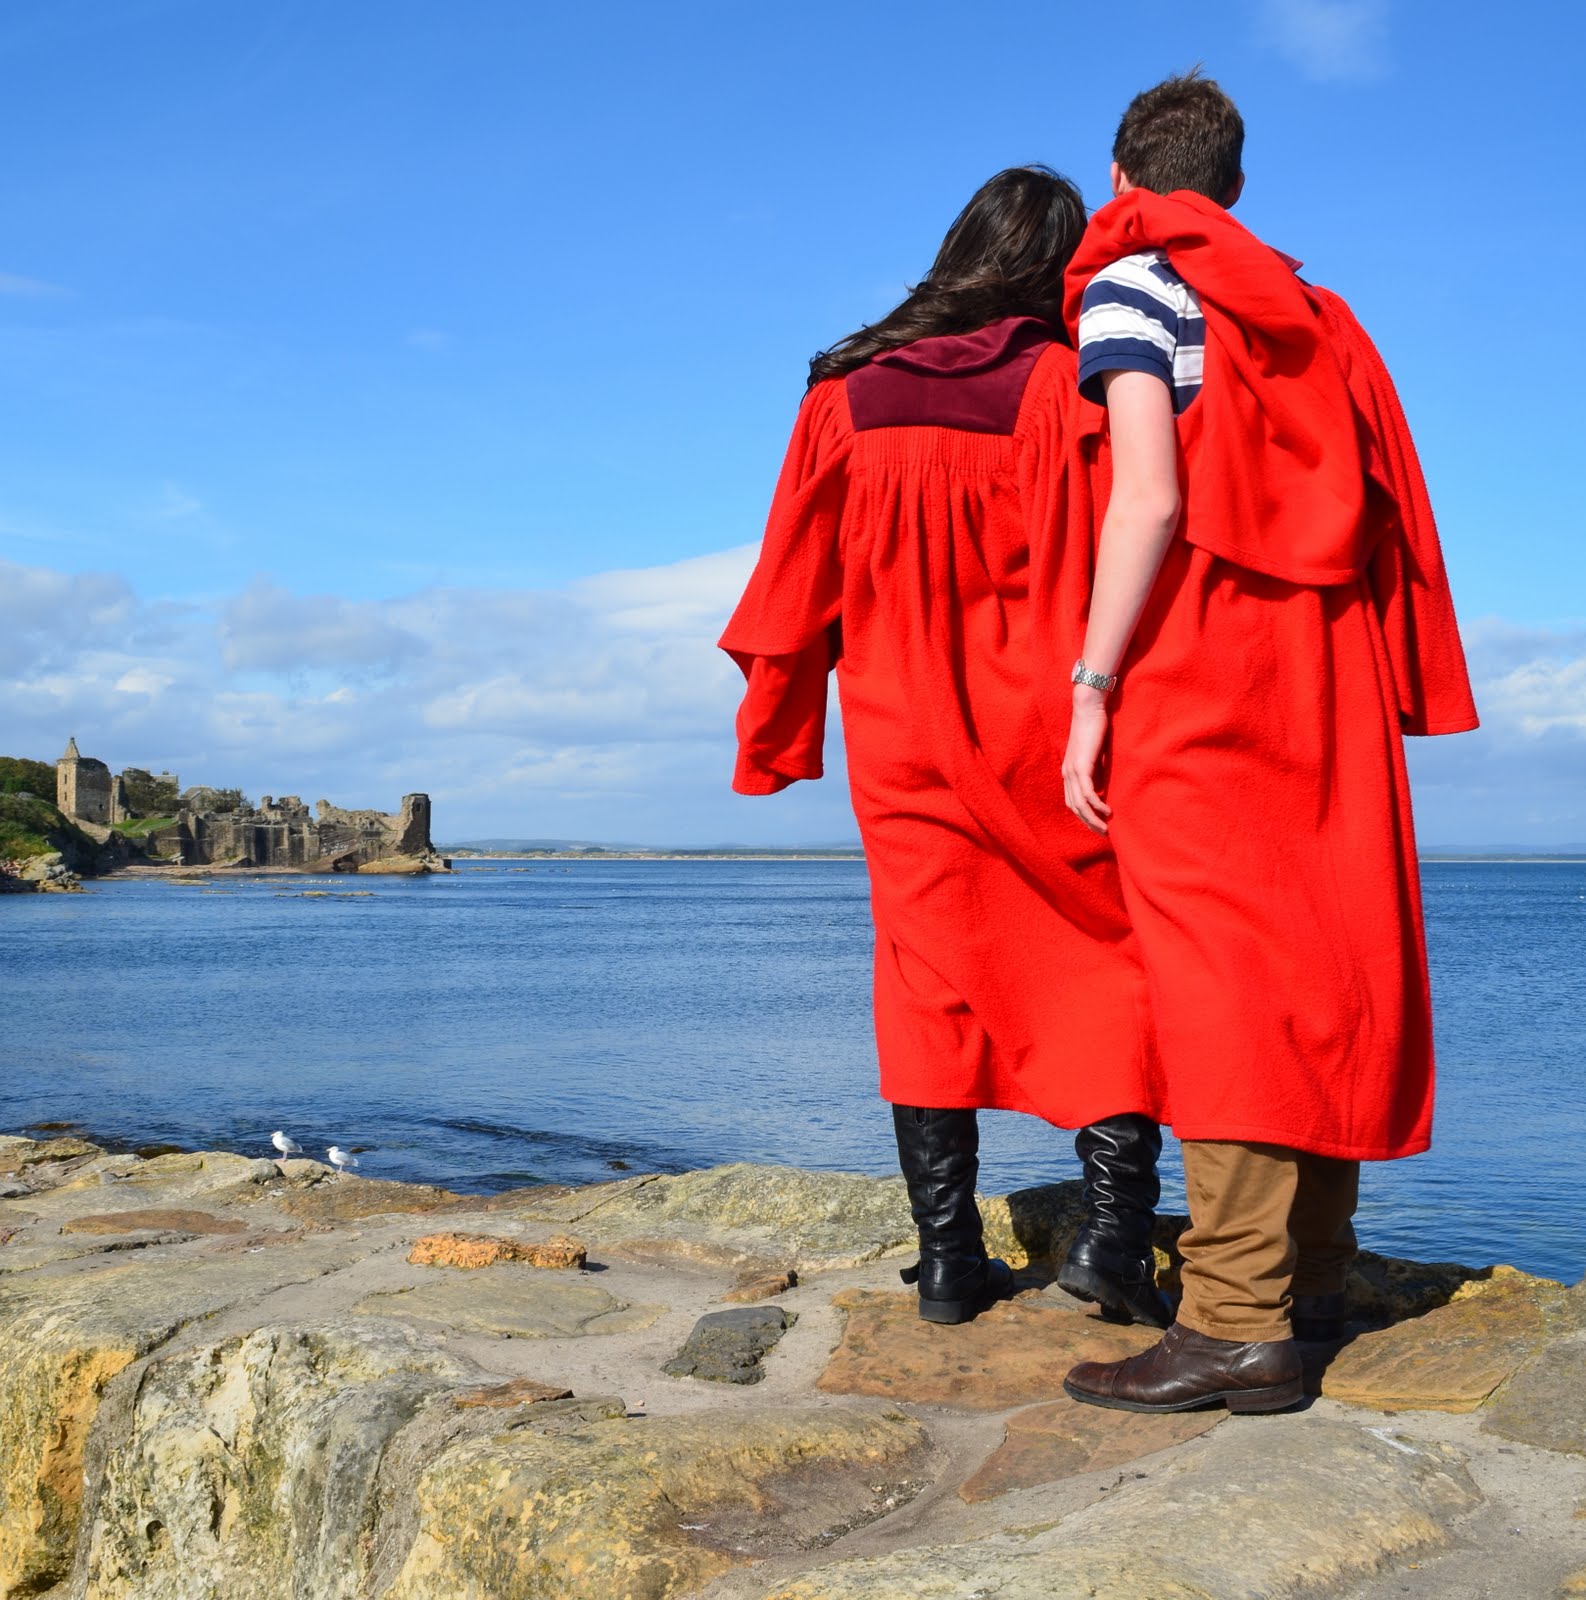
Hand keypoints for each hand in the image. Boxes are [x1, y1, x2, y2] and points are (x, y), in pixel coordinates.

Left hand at [1063, 690, 1112, 834]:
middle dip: (1088, 823)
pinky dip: (1096, 804)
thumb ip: (1096, 771)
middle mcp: (1067, 773)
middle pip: (1074, 807)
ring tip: (1106, 828)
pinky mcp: (1081, 765)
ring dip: (1092, 818)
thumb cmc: (1094, 728)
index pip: (1073, 802)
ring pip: (1079, 803)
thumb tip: (1103, 786)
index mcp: (1068, 772)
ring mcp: (1072, 770)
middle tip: (1103, 833)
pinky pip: (1087, 792)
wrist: (1089, 708)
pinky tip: (1106, 811)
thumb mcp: (1095, 755)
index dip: (1084, 816)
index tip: (1098, 825)